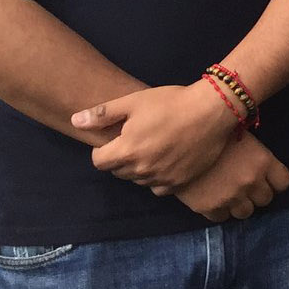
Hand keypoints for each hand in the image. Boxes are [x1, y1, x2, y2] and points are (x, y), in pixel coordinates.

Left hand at [76, 83, 236, 194]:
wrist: (213, 110)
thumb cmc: (172, 102)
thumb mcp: (135, 101)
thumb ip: (103, 114)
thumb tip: (75, 121)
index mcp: (126, 151)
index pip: (98, 161)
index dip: (103, 149)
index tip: (116, 137)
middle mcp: (141, 170)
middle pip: (118, 171)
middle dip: (121, 157)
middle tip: (137, 138)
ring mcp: (160, 178)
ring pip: (138, 179)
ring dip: (139, 167)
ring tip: (154, 147)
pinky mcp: (179, 183)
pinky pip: (158, 187)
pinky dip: (157, 177)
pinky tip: (167, 160)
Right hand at [173, 133, 288, 221]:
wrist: (177, 141)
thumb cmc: (212, 132)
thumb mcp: (241, 137)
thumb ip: (256, 155)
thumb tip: (261, 165)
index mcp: (262, 161)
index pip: (283, 182)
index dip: (275, 181)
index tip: (267, 179)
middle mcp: (251, 181)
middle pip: (265, 199)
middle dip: (257, 193)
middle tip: (245, 185)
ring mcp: (231, 197)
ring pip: (246, 212)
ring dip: (240, 204)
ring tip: (229, 193)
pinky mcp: (209, 207)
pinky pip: (222, 218)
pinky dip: (220, 210)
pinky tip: (213, 198)